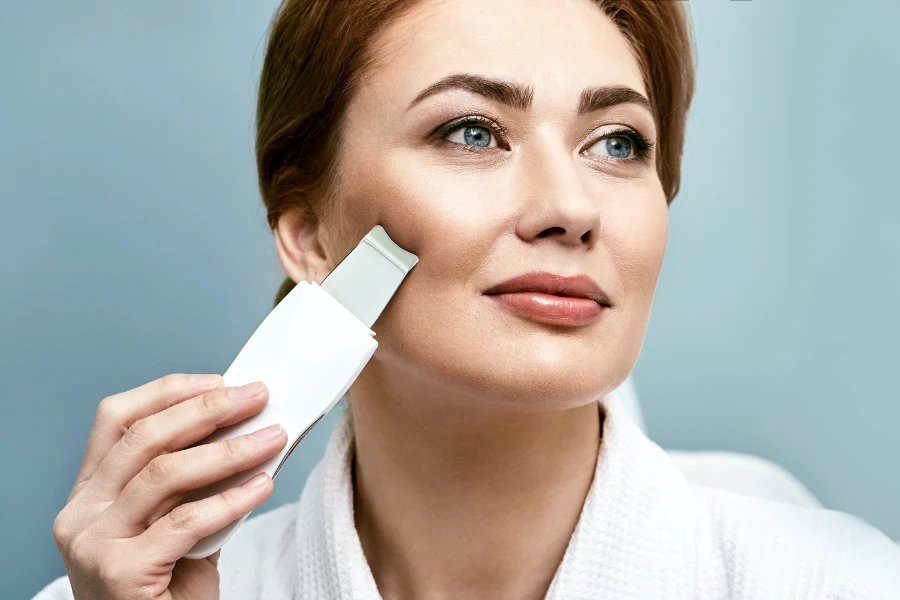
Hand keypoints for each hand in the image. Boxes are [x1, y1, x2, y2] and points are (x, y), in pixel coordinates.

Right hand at [52, 374, 287, 598]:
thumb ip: (194, 481)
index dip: (168, 392)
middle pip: (144, 437)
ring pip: (165, 474)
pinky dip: (230, 501)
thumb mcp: (175, 523)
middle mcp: (81, 513)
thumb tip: (249, 426)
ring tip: (273, 438)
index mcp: (89, 493)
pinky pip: (185, 523)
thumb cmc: (169, 588)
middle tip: (258, 395)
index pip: (115, 419)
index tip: (220, 380)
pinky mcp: (119, 574)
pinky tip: (263, 487)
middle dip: (207, 409)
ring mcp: (93, 544)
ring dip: (230, 450)